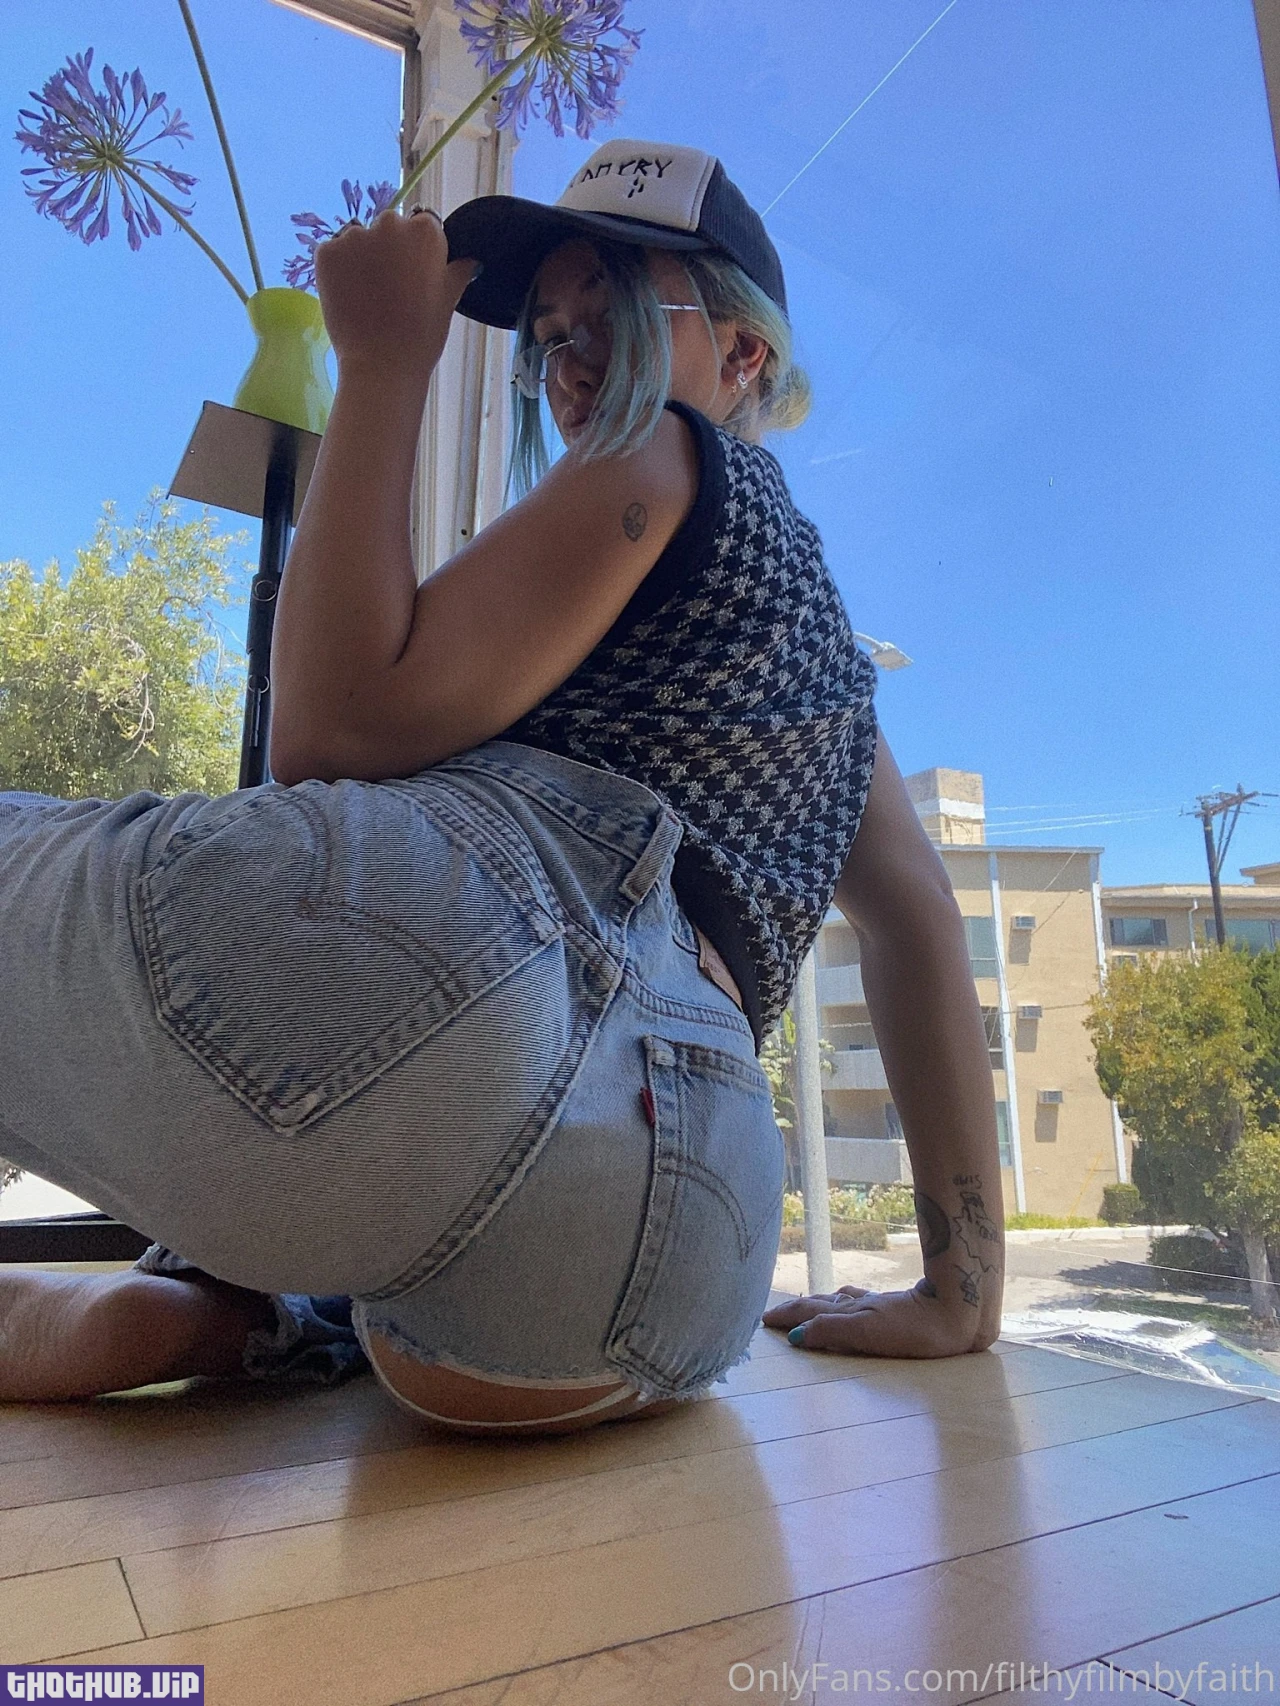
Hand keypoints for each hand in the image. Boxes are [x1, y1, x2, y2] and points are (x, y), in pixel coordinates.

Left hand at [314, 207, 478, 384]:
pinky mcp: (327, 252)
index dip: (418, 250)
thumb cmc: (422, 335)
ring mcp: (354, 235)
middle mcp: (390, 223)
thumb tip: (471, 259)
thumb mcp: (449, 299)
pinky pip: (334, 252)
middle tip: (391, 288)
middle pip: (388, 227)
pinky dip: (339, 269)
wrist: (382, 364)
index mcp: (425, 230)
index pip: (422, 224)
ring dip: (362, 256)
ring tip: (368, 294)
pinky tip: (349, 296)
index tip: (415, 274)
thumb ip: (457, 270)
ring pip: (358, 237)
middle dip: (389, 249)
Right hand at [762, 1281, 997, 1358]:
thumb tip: (796, 1335)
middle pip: (822, 1303)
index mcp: (851, 1313)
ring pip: (841, 1301)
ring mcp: (880, 1304)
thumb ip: (831, 1332)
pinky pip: (861, 1302)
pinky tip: (855, 1303)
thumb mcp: (868, 1333)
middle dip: (798, 1308)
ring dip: (820, 1304)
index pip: (810, 1312)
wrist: (960, 1310)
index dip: (787, 1316)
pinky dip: (846, 1303)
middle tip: (776, 1314)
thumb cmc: (916, 1328)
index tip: (763, 1320)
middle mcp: (861, 1305)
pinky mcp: (900, 1307)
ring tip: (809, 1306)